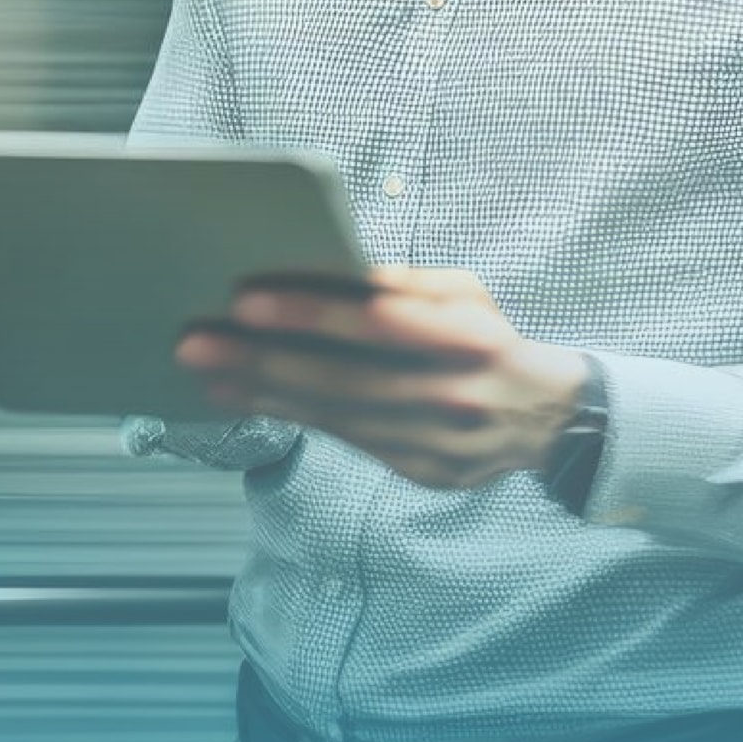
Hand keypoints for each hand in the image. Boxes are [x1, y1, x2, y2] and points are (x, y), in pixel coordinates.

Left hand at [174, 265, 588, 491]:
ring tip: (207, 375)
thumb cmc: (489, 339)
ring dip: (263, 396)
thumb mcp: (465, 294)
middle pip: (343, 380)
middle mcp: (454, 396)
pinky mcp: (421, 473)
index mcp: (470, 338)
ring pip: (336, 418)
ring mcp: (438, 444)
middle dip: (262, 362)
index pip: (378, 323)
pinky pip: (345, 442)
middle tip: (196, 344)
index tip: (245, 300)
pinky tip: (248, 401)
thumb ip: (403, 284)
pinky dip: (292, 421)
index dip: (309, 314)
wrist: (546, 420)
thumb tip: (330, 267)